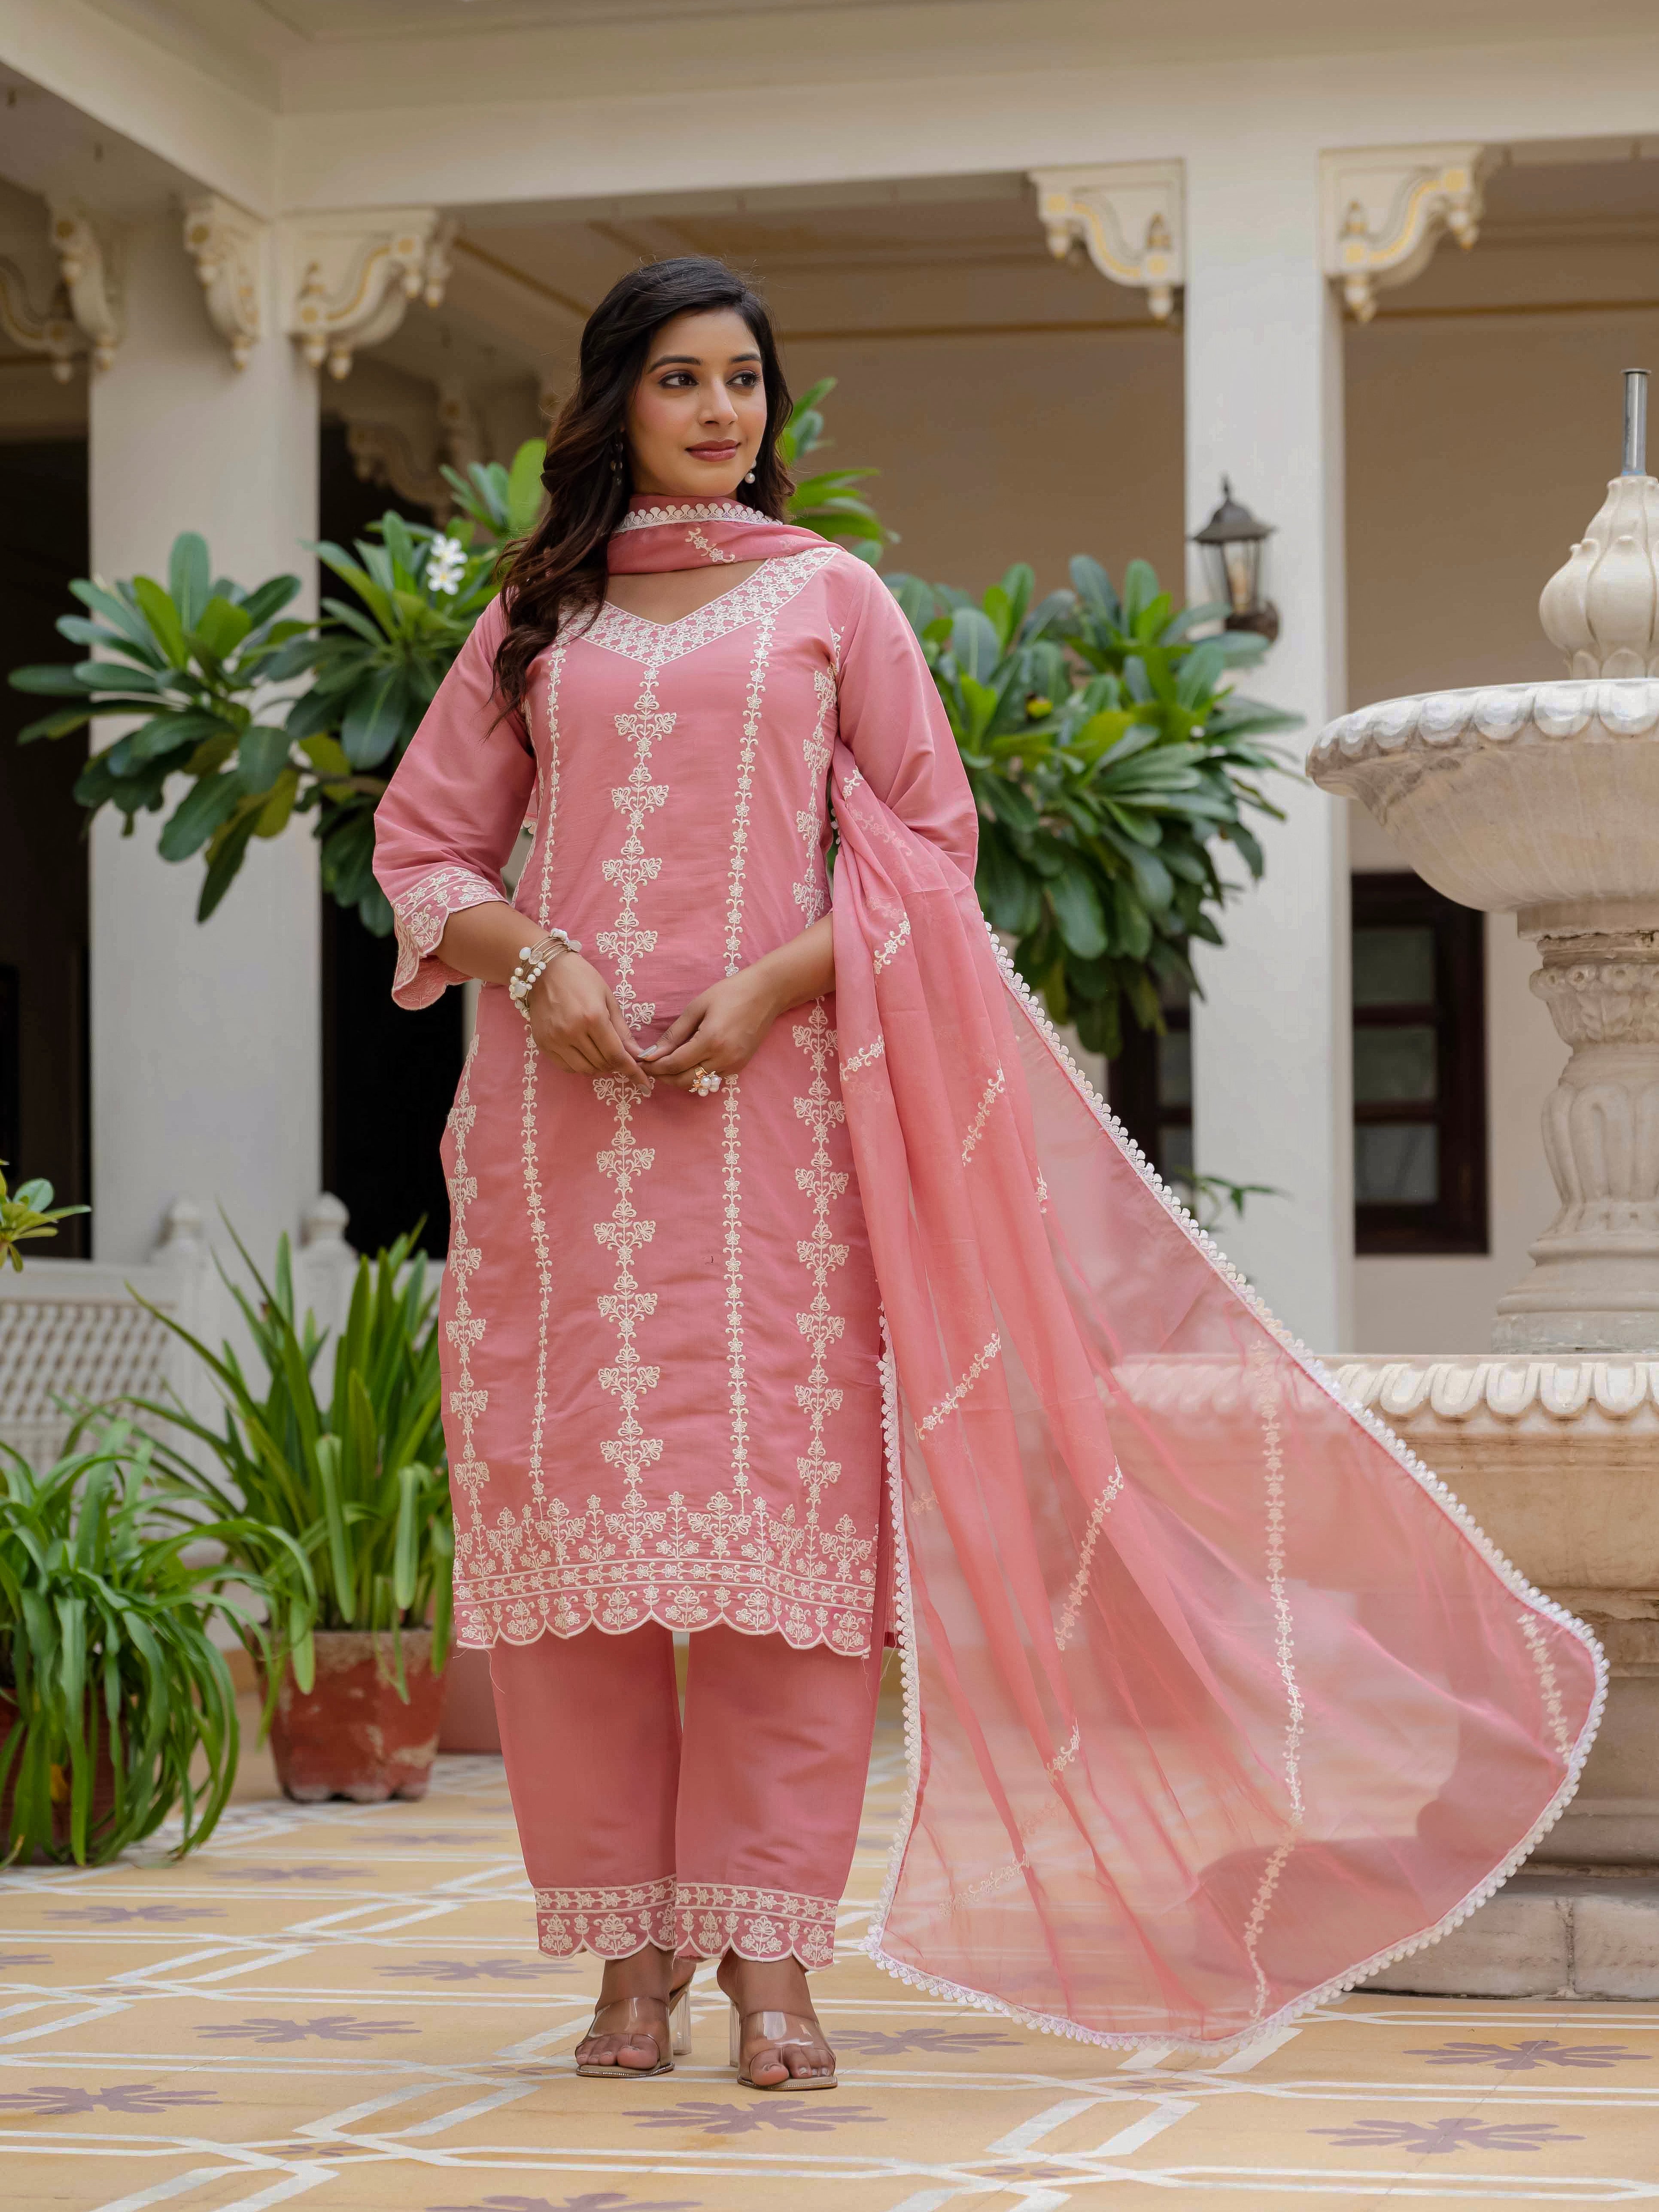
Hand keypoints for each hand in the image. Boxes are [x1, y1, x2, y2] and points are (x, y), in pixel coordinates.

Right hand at [528, 952, 647, 1087]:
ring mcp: (554, 1040)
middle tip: (620, 1055)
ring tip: (602, 1053)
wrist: (543, 969)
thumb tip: (637, 1055)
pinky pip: (566, 1067)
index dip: (632, 1071)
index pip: (616, 1055)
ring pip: (584, 1069)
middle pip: (601, 1064)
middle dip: (616, 1064)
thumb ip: (622, 1029)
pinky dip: (580, 1066)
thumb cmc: (580, 978)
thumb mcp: (607, 998)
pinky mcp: (542, 1043)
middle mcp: (572, 1032)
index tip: (645, 1084)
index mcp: (593, 1018)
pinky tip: (585, 1053)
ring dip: (599, 1067)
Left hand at [640, 966, 787, 1090]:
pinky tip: (688, 1063)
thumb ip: (674, 1034)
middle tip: (650, 1067)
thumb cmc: (730, 993)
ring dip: (679, 1079)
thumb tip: (653, 1053)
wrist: (766, 994)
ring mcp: (733, 1065)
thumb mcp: (697, 1007)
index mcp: (710, 1041)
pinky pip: (711, 1079)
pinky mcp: (739, 1067)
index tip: (642, 1062)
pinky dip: (696, 1075)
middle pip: (684, 1080)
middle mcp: (723, 1058)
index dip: (655, 1066)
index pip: (674, 1064)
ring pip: (698, 1084)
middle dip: (663, 1077)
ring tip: (666, 1066)